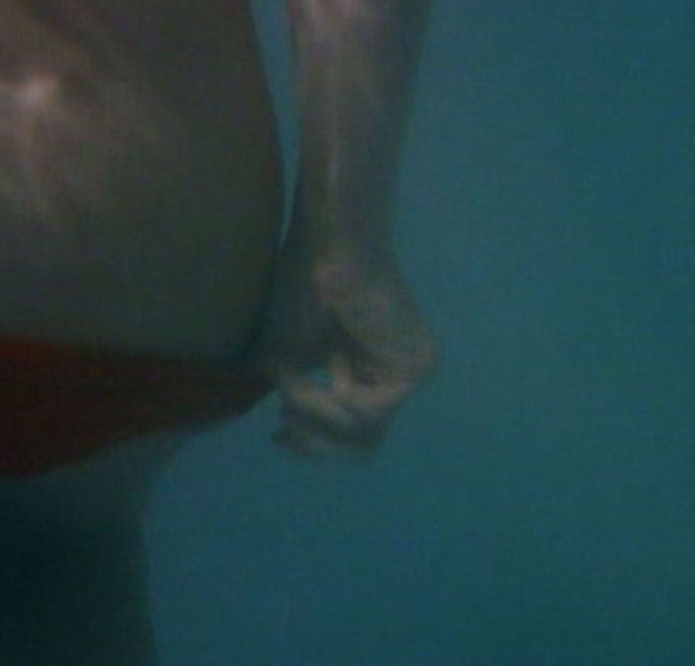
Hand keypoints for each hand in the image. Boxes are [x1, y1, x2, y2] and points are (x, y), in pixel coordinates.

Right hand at [251, 240, 437, 459]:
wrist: (328, 249)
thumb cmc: (304, 291)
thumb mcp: (288, 359)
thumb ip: (297, 400)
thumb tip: (292, 436)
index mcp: (369, 370)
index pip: (352, 432)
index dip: (314, 445)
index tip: (277, 438)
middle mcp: (395, 374)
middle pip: (364, 444)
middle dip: (317, 444)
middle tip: (282, 432)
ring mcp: (411, 371)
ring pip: (364, 432)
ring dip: (317, 412)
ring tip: (295, 383)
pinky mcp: (418, 366)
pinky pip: (372, 412)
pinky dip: (337, 398)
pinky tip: (332, 364)